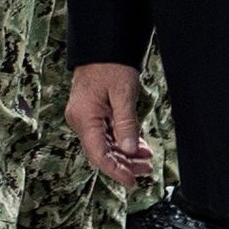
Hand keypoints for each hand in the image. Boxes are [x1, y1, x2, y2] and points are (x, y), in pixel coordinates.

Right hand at [68, 61, 155, 187]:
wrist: (101, 46)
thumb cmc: (110, 66)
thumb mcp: (123, 94)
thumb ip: (126, 124)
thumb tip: (129, 151)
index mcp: (85, 118)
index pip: (99, 155)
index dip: (116, 171)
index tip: (132, 182)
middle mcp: (81, 121)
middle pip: (102, 153)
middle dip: (125, 164)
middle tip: (147, 169)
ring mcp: (85, 118)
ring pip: (105, 145)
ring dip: (125, 154)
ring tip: (147, 158)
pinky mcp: (91, 114)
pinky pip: (106, 135)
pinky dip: (122, 142)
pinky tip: (138, 146)